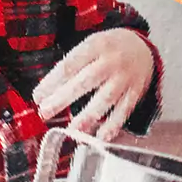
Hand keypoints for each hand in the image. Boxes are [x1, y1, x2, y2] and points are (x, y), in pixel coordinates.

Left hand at [32, 29, 154, 140]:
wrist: (143, 48)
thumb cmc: (110, 49)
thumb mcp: (90, 45)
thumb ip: (71, 66)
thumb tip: (46, 92)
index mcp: (96, 45)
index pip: (70, 65)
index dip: (52, 81)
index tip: (38, 96)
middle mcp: (111, 61)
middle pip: (86, 81)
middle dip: (63, 98)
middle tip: (45, 111)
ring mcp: (125, 78)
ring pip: (106, 98)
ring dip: (88, 116)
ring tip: (72, 129)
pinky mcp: (135, 92)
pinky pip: (125, 110)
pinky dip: (113, 125)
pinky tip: (101, 136)